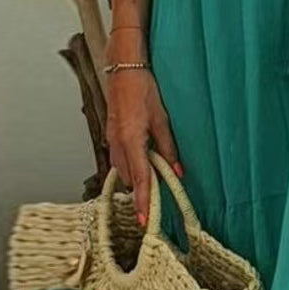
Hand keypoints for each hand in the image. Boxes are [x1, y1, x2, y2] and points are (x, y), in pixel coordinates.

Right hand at [105, 69, 182, 225]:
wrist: (123, 70)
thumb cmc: (142, 89)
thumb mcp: (161, 119)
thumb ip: (168, 147)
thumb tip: (177, 171)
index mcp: (131, 140)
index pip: (140, 178)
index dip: (143, 200)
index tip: (145, 219)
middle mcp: (117, 143)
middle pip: (130, 178)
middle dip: (141, 191)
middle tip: (156, 202)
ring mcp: (112, 140)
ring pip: (123, 170)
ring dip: (136, 178)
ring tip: (152, 182)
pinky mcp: (111, 136)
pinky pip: (119, 159)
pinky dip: (131, 167)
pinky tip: (142, 164)